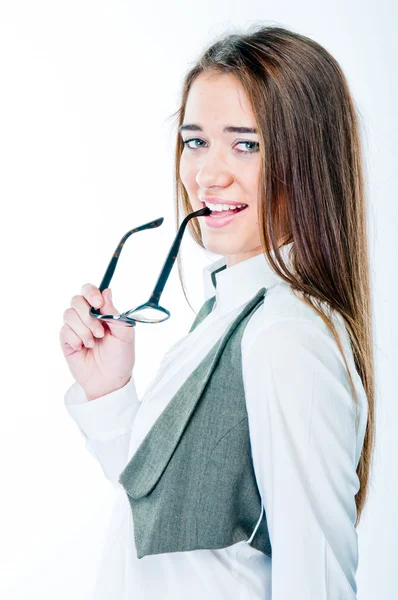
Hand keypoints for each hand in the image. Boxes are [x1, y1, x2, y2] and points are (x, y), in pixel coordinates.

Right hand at [59, 284, 135, 399]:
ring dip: (83, 330)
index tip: (98, 303)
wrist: (110, 380)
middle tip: (100, 332)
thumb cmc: (120, 356)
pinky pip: (64, 330)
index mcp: (102, 312)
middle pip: (76, 300)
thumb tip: (107, 291)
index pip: (89, 291)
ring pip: (69, 314)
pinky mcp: (66, 340)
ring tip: (93, 343)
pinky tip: (83, 348)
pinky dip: (76, 339)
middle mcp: (86, 317)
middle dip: (87, 316)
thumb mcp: (124, 333)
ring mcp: (75, 328)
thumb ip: (114, 312)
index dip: (91, 292)